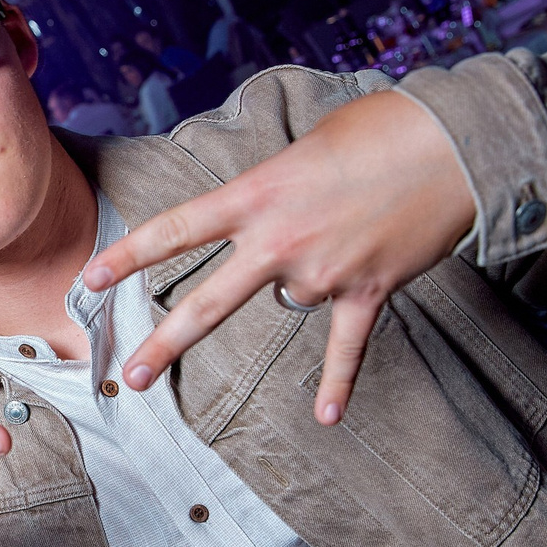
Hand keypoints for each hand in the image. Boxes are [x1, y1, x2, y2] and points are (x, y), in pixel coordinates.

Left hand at [83, 89, 472, 424]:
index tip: (91, 280)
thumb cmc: (380, 129)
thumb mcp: (302, 148)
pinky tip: (327, 417)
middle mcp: (279, 240)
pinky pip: (346, 347)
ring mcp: (322, 270)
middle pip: (207, 302)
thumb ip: (272, 190)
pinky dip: (339, 382)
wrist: (455, 143)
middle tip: (130, 378)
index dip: (129, 256)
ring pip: (291, 301)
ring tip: (351, 229)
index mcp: (255, 195)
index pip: (176, 230)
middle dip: (166, 343)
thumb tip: (265, 223)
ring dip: (311, 276)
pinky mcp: (367, 291)